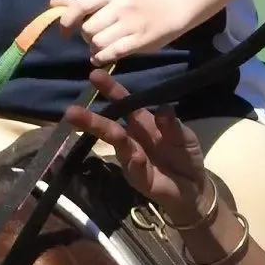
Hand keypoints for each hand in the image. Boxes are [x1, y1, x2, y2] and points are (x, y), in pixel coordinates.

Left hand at [55, 0, 181, 65]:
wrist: (169, 10)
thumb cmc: (133, 5)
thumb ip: (80, 3)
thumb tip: (53, 3)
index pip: (81, 4)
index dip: (67, 20)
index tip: (65, 31)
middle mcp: (120, 5)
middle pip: (88, 28)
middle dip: (86, 36)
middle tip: (95, 37)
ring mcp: (130, 23)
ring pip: (97, 42)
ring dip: (95, 48)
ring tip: (102, 46)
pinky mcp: (139, 40)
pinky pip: (111, 53)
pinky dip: (101, 57)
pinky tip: (103, 56)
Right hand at [64, 71, 208, 224]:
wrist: (193, 189)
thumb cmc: (185, 157)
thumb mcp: (184, 137)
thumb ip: (173, 126)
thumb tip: (163, 108)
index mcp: (142, 123)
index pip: (124, 104)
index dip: (111, 91)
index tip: (95, 76)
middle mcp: (132, 139)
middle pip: (110, 126)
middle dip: (92, 119)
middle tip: (71, 111)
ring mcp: (132, 159)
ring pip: (117, 145)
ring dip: (103, 134)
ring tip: (88, 124)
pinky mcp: (140, 179)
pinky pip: (136, 169)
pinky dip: (135, 162)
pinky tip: (134, 156)